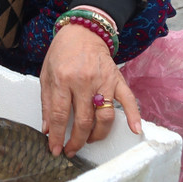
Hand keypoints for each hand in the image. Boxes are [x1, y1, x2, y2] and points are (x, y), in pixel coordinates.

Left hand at [39, 23, 141, 156]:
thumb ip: (47, 102)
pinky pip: (128, 100)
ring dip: (98, 135)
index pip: (60, 115)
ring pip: (104, 117)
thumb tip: (48, 129)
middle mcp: (84, 82)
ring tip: (89, 141)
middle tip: (71, 150)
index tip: (55, 150)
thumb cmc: (62, 52)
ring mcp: (103, 81)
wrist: (83, 31)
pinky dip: (133, 116)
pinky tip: (135, 130)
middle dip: (77, 141)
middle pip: (84, 121)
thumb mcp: (46, 74)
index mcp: (63, 79)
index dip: (57, 136)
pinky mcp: (117, 80)